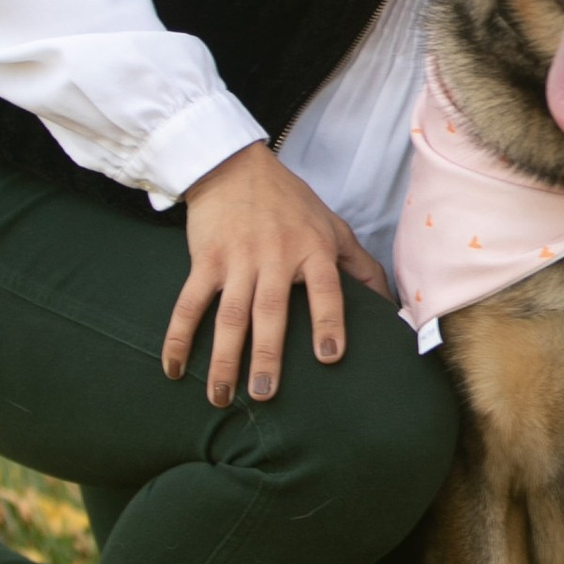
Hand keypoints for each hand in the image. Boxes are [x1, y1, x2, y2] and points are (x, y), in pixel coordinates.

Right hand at [163, 141, 391, 405]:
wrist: (234, 167)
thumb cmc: (291, 202)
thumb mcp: (333, 227)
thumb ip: (360, 267)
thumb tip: (389, 307)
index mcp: (312, 250)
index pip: (325, 289)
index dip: (328, 321)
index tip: (329, 356)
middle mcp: (275, 256)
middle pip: (269, 311)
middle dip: (266, 355)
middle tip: (264, 394)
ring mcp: (238, 260)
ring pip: (229, 315)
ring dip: (223, 358)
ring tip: (220, 396)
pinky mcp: (206, 260)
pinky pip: (189, 303)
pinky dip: (179, 336)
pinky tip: (174, 368)